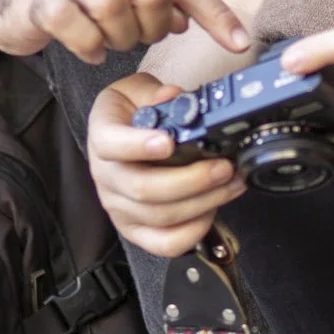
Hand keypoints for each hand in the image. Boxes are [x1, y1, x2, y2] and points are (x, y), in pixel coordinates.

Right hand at [0, 0, 250, 62]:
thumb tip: (188, 20)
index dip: (214, 14)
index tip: (238, 44)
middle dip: (154, 27)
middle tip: (139, 38)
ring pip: (114, 5)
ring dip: (119, 37)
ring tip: (109, 41)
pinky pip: (75, 25)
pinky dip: (88, 47)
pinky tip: (86, 49)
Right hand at [87, 73, 244, 256]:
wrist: (124, 134)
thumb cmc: (133, 112)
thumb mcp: (137, 89)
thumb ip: (154, 91)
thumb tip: (174, 97)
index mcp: (102, 135)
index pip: (111, 144)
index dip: (139, 145)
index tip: (169, 142)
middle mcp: (105, 175)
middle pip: (143, 188)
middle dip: (192, 180)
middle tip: (223, 167)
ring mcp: (118, 206)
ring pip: (160, 216)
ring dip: (203, 202)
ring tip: (231, 183)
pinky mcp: (135, 229)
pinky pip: (165, 243)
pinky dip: (193, 231)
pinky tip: (212, 209)